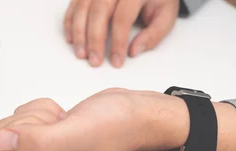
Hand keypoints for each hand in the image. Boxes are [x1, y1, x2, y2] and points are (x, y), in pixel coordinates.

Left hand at [0, 88, 235, 150]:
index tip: (50, 131)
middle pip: (2, 139)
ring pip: (12, 125)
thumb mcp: (77, 133)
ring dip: (39, 115)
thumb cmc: (118, 128)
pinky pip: (22, 116)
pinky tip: (65, 118)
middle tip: (61, 126)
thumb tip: (0, 142)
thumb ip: (36, 141)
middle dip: (32, 123)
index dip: (21, 134)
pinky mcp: (41, 139)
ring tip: (66, 122)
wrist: (135, 114)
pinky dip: (43, 110)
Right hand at [63, 0, 179, 67]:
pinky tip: (71, 38)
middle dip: (95, 39)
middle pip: (100, 11)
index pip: (123, 17)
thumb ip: (153, 34)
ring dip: (79, 32)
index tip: (117, 61)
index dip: (118, 41)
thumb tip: (134, 51)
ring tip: (81, 53)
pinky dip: (70, 22)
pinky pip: (74, 4)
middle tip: (94, 61)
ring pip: (83, 6)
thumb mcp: (165, 15)